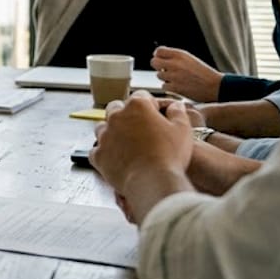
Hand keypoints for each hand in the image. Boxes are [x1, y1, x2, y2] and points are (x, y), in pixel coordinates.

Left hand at [90, 92, 194, 222]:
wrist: (153, 181)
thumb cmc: (170, 155)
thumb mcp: (183, 130)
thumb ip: (178, 113)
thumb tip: (176, 106)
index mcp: (137, 106)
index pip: (142, 97)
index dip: (151, 105)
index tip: (158, 114)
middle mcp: (116, 117)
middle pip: (117, 108)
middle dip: (126, 114)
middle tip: (140, 128)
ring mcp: (104, 136)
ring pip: (102, 127)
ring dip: (112, 132)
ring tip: (126, 143)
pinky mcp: (98, 155)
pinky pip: (97, 150)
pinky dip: (105, 153)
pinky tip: (115, 158)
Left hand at [151, 46, 222, 101]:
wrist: (216, 86)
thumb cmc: (203, 72)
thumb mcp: (190, 59)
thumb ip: (175, 56)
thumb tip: (157, 55)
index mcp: (180, 54)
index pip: (158, 51)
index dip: (159, 55)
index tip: (163, 60)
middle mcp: (175, 64)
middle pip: (154, 62)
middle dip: (158, 66)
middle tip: (165, 70)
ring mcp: (174, 76)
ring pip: (159, 75)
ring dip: (165, 78)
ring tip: (177, 79)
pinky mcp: (175, 88)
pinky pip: (163, 86)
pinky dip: (169, 87)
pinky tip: (178, 86)